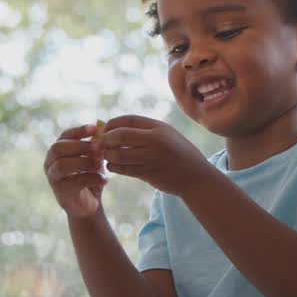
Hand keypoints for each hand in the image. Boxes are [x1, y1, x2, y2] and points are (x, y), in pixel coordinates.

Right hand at [45, 124, 107, 218]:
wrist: (89, 205)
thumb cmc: (90, 177)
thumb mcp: (93, 159)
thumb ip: (95, 146)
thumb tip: (102, 129)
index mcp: (57, 152)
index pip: (64, 136)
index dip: (78, 131)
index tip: (95, 129)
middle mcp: (50, 163)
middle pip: (57, 148)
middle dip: (80, 146)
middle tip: (99, 148)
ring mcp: (53, 179)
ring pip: (63, 165)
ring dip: (85, 162)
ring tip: (100, 166)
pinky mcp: (61, 193)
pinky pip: (74, 182)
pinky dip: (93, 178)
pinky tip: (105, 180)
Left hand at [94, 115, 214, 196]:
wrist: (196, 176)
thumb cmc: (179, 153)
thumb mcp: (167, 135)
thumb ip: (145, 131)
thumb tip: (114, 128)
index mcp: (159, 127)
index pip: (128, 120)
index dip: (112, 123)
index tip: (105, 129)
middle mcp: (155, 140)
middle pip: (120, 135)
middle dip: (106, 140)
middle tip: (101, 144)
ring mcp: (152, 157)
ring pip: (119, 154)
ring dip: (108, 155)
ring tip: (107, 156)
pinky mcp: (149, 173)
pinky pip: (124, 169)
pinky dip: (114, 167)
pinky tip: (114, 166)